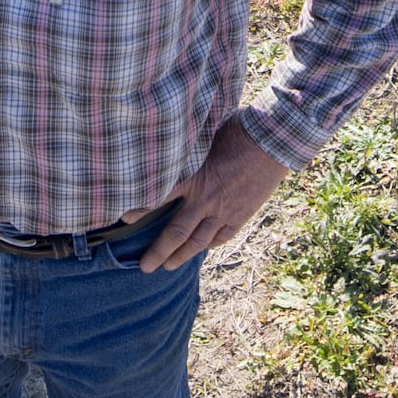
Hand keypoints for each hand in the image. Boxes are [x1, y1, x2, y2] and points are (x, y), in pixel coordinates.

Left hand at [142, 119, 285, 272]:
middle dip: (159, 252)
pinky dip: (210, 244)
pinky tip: (202, 248)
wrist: (273, 141)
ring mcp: (224, 211)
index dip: (140, 210)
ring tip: (168, 266)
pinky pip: (222, 236)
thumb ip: (187, 149)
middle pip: (177, 233)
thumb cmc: (237, 129)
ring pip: (199, 241)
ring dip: (181, 256)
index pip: (159, 198)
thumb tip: (171, 141)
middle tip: (145, 267)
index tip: (124, 219)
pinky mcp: (241, 215)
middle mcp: (205, 199)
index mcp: (193, 177)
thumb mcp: (204, 135)